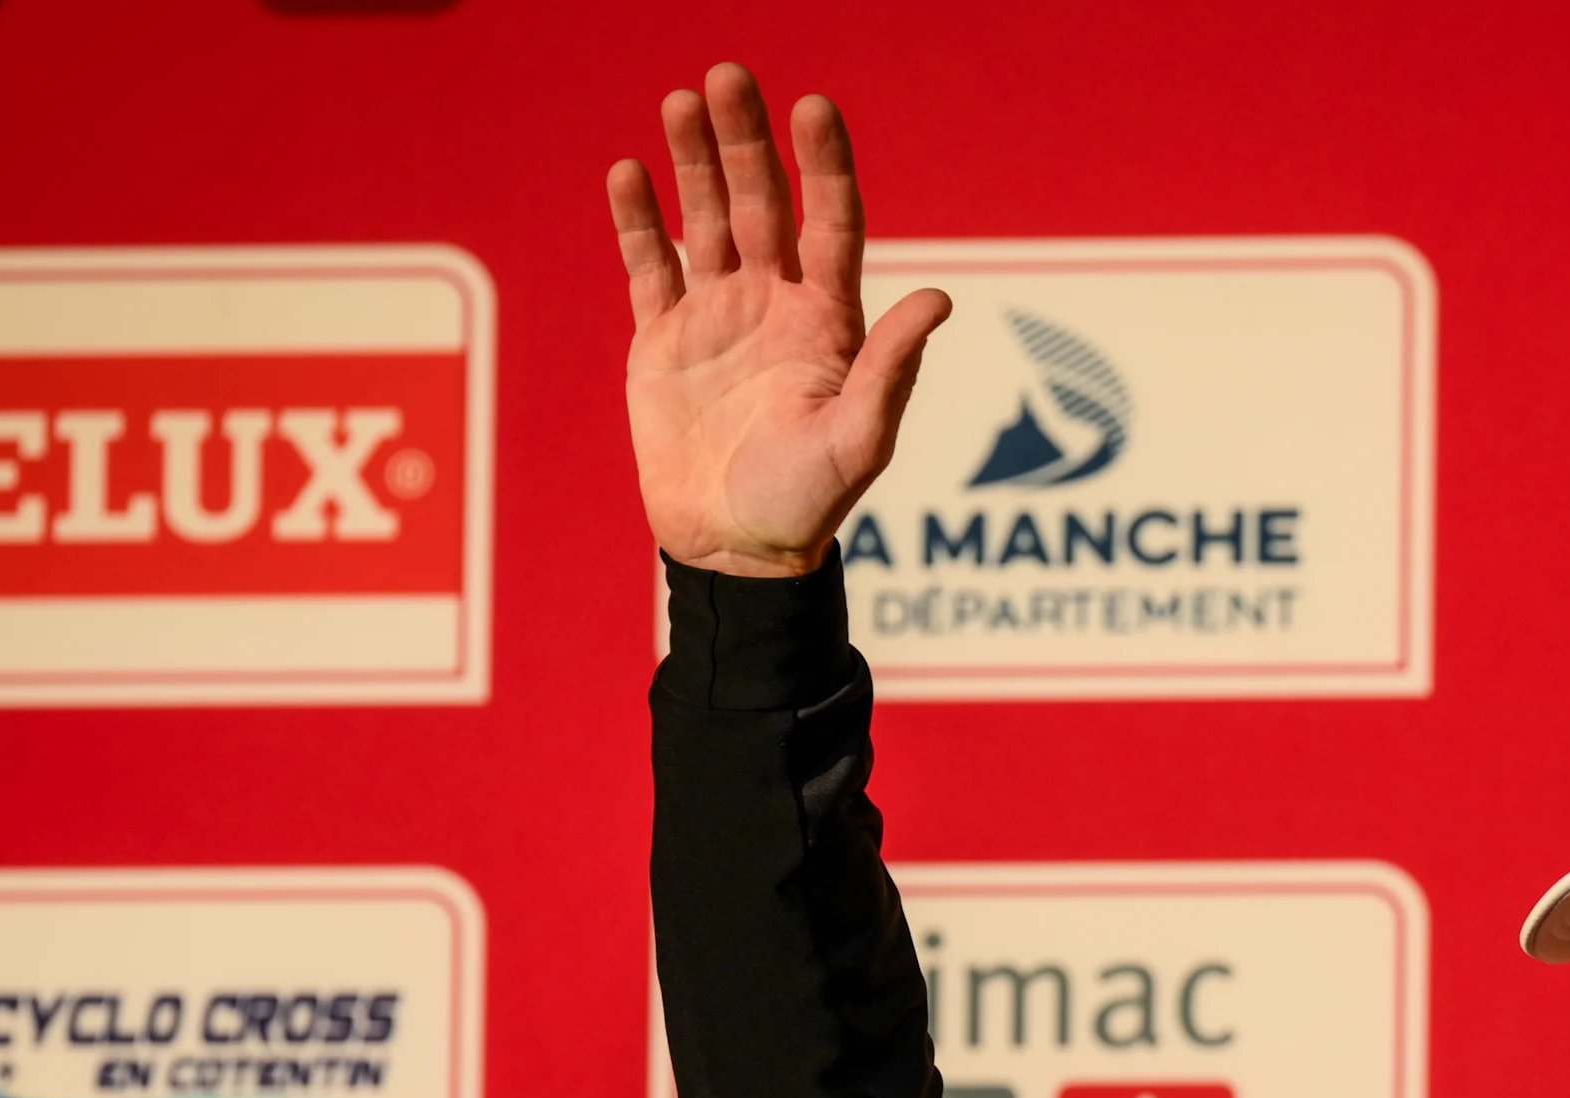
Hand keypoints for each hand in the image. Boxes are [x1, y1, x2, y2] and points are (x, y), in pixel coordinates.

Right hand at [607, 66, 950, 577]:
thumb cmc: (806, 505)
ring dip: (694, 161)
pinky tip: (630, 172)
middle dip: (747, 140)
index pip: (831, 224)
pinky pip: (650, 265)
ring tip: (681, 101)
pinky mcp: (662, 339)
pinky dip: (639, 220)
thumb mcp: (858, 443)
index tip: (814, 107)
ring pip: (707, 219)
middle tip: (730, 76)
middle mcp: (776, 304)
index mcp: (829, 322)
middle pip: (764, 202)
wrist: (734, 550)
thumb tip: (939, 299)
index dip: (825, 166)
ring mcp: (718, 316)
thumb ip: (891, 371)